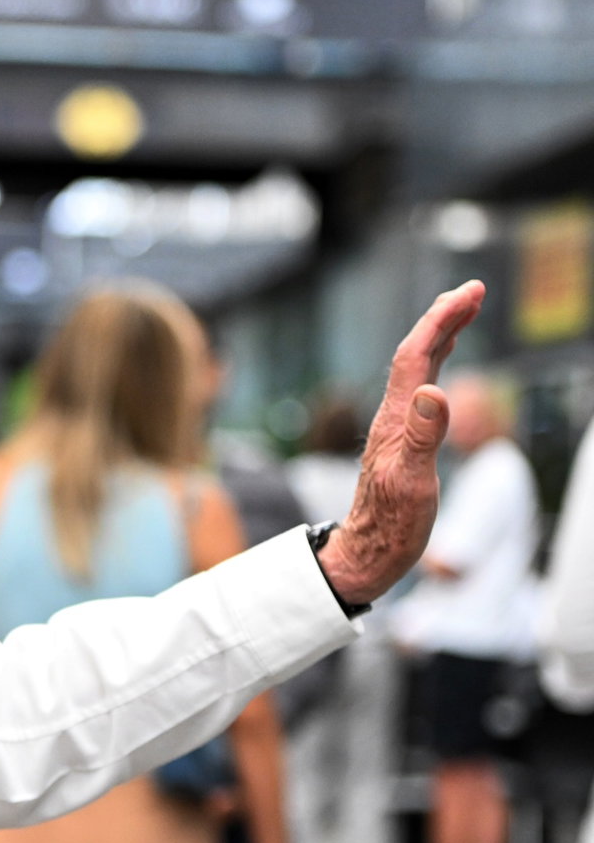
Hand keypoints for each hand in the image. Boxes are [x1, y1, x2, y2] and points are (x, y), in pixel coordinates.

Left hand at [316, 280, 485, 604]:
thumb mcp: (413, 482)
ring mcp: (396, 427)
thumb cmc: (392, 523)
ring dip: (440, 338)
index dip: (440, 320)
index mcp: (396, 420)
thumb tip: (434, 391)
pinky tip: (442, 370)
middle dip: (443, 318)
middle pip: (416, 355)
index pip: (416, 356)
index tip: (469, 293)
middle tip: (474, 291)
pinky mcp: (401, 441)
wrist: (368, 551)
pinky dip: (435, 368)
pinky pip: (419, 391)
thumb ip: (424, 437)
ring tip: (464, 312)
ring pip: (417, 370)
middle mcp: (393, 417)